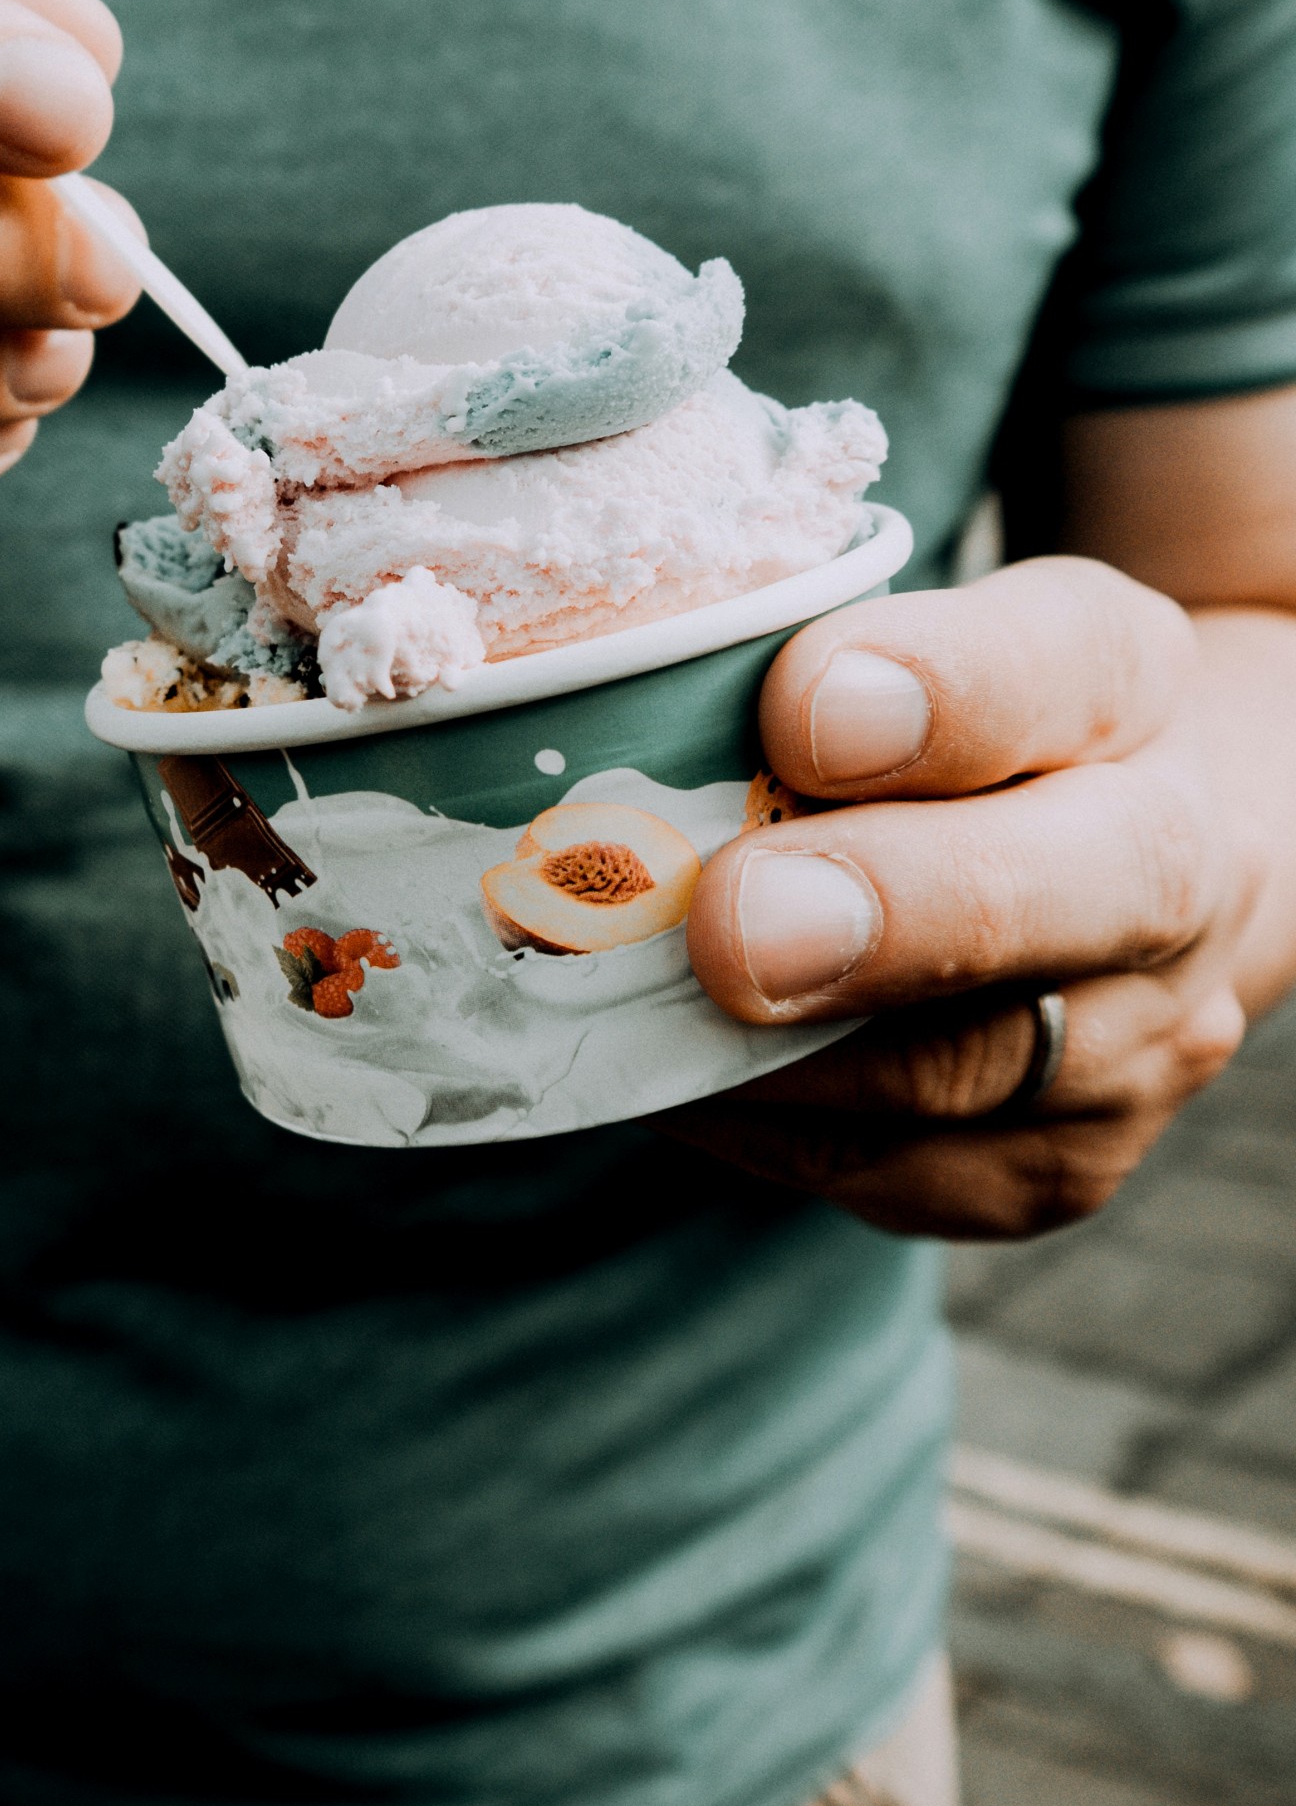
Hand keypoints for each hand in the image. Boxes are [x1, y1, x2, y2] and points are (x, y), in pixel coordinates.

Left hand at [669, 557, 1254, 1238]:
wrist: (1121, 864)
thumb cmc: (971, 728)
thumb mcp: (918, 634)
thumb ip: (830, 659)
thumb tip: (670, 705)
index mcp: (1129, 689)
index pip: (1057, 669)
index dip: (935, 696)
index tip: (802, 712)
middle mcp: (1176, 877)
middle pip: (1038, 906)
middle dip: (878, 922)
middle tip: (730, 932)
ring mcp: (1134, 1047)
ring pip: (945, 1079)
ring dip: (769, 1050)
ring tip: (630, 1000)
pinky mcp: (1054, 1171)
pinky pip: (882, 1168)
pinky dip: (753, 1123)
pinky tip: (670, 1068)